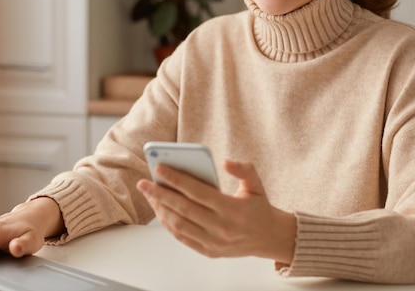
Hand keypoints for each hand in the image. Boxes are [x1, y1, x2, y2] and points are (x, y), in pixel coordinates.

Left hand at [136, 160, 295, 262]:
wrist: (270, 238)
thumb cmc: (259, 207)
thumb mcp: (256, 184)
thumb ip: (244, 169)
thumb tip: (225, 162)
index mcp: (232, 209)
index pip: (197, 192)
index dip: (176, 179)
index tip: (159, 168)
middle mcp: (222, 228)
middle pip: (183, 209)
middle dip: (160, 194)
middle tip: (144, 183)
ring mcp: (214, 242)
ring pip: (179, 225)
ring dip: (160, 209)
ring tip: (149, 195)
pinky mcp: (209, 251)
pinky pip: (182, 237)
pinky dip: (168, 224)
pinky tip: (160, 210)